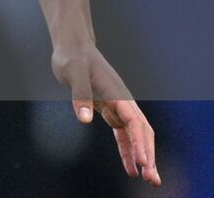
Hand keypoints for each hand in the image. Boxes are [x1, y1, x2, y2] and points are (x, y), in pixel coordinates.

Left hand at [53, 44, 159, 185]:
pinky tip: (129, 167)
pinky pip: (122, 134)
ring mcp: (118, 106)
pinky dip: (126, 150)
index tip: (143, 162)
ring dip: (142, 156)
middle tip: (153, 179)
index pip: (133, 122)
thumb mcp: (73, 72)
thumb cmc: (72, 57)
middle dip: (149, 155)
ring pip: (135, 135)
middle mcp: (122, 101)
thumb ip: (80, 95)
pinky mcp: (109, 109)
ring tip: (148, 178)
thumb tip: (84, 120)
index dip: (139, 143)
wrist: (73, 46)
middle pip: (142, 132)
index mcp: (117, 93)